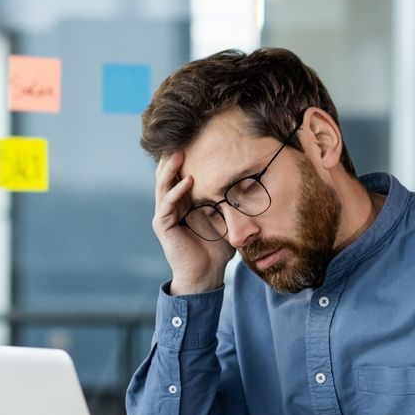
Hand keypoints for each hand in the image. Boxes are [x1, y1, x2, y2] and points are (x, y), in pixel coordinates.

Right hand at [152, 152, 234, 294]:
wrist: (206, 275)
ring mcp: (165, 215)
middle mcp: (171, 206)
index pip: (179, 175)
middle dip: (172, 158)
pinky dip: (176, 191)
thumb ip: (231, 204)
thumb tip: (251, 184)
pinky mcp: (163, 226)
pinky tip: (188, 180)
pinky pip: (167, 204)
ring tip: (179, 153)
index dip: (184, 159)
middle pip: (167, 176)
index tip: (194, 141)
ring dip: (170, 169)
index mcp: (183, 203)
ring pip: (163, 186)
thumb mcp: (226, 220)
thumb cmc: (216, 249)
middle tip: (182, 139)